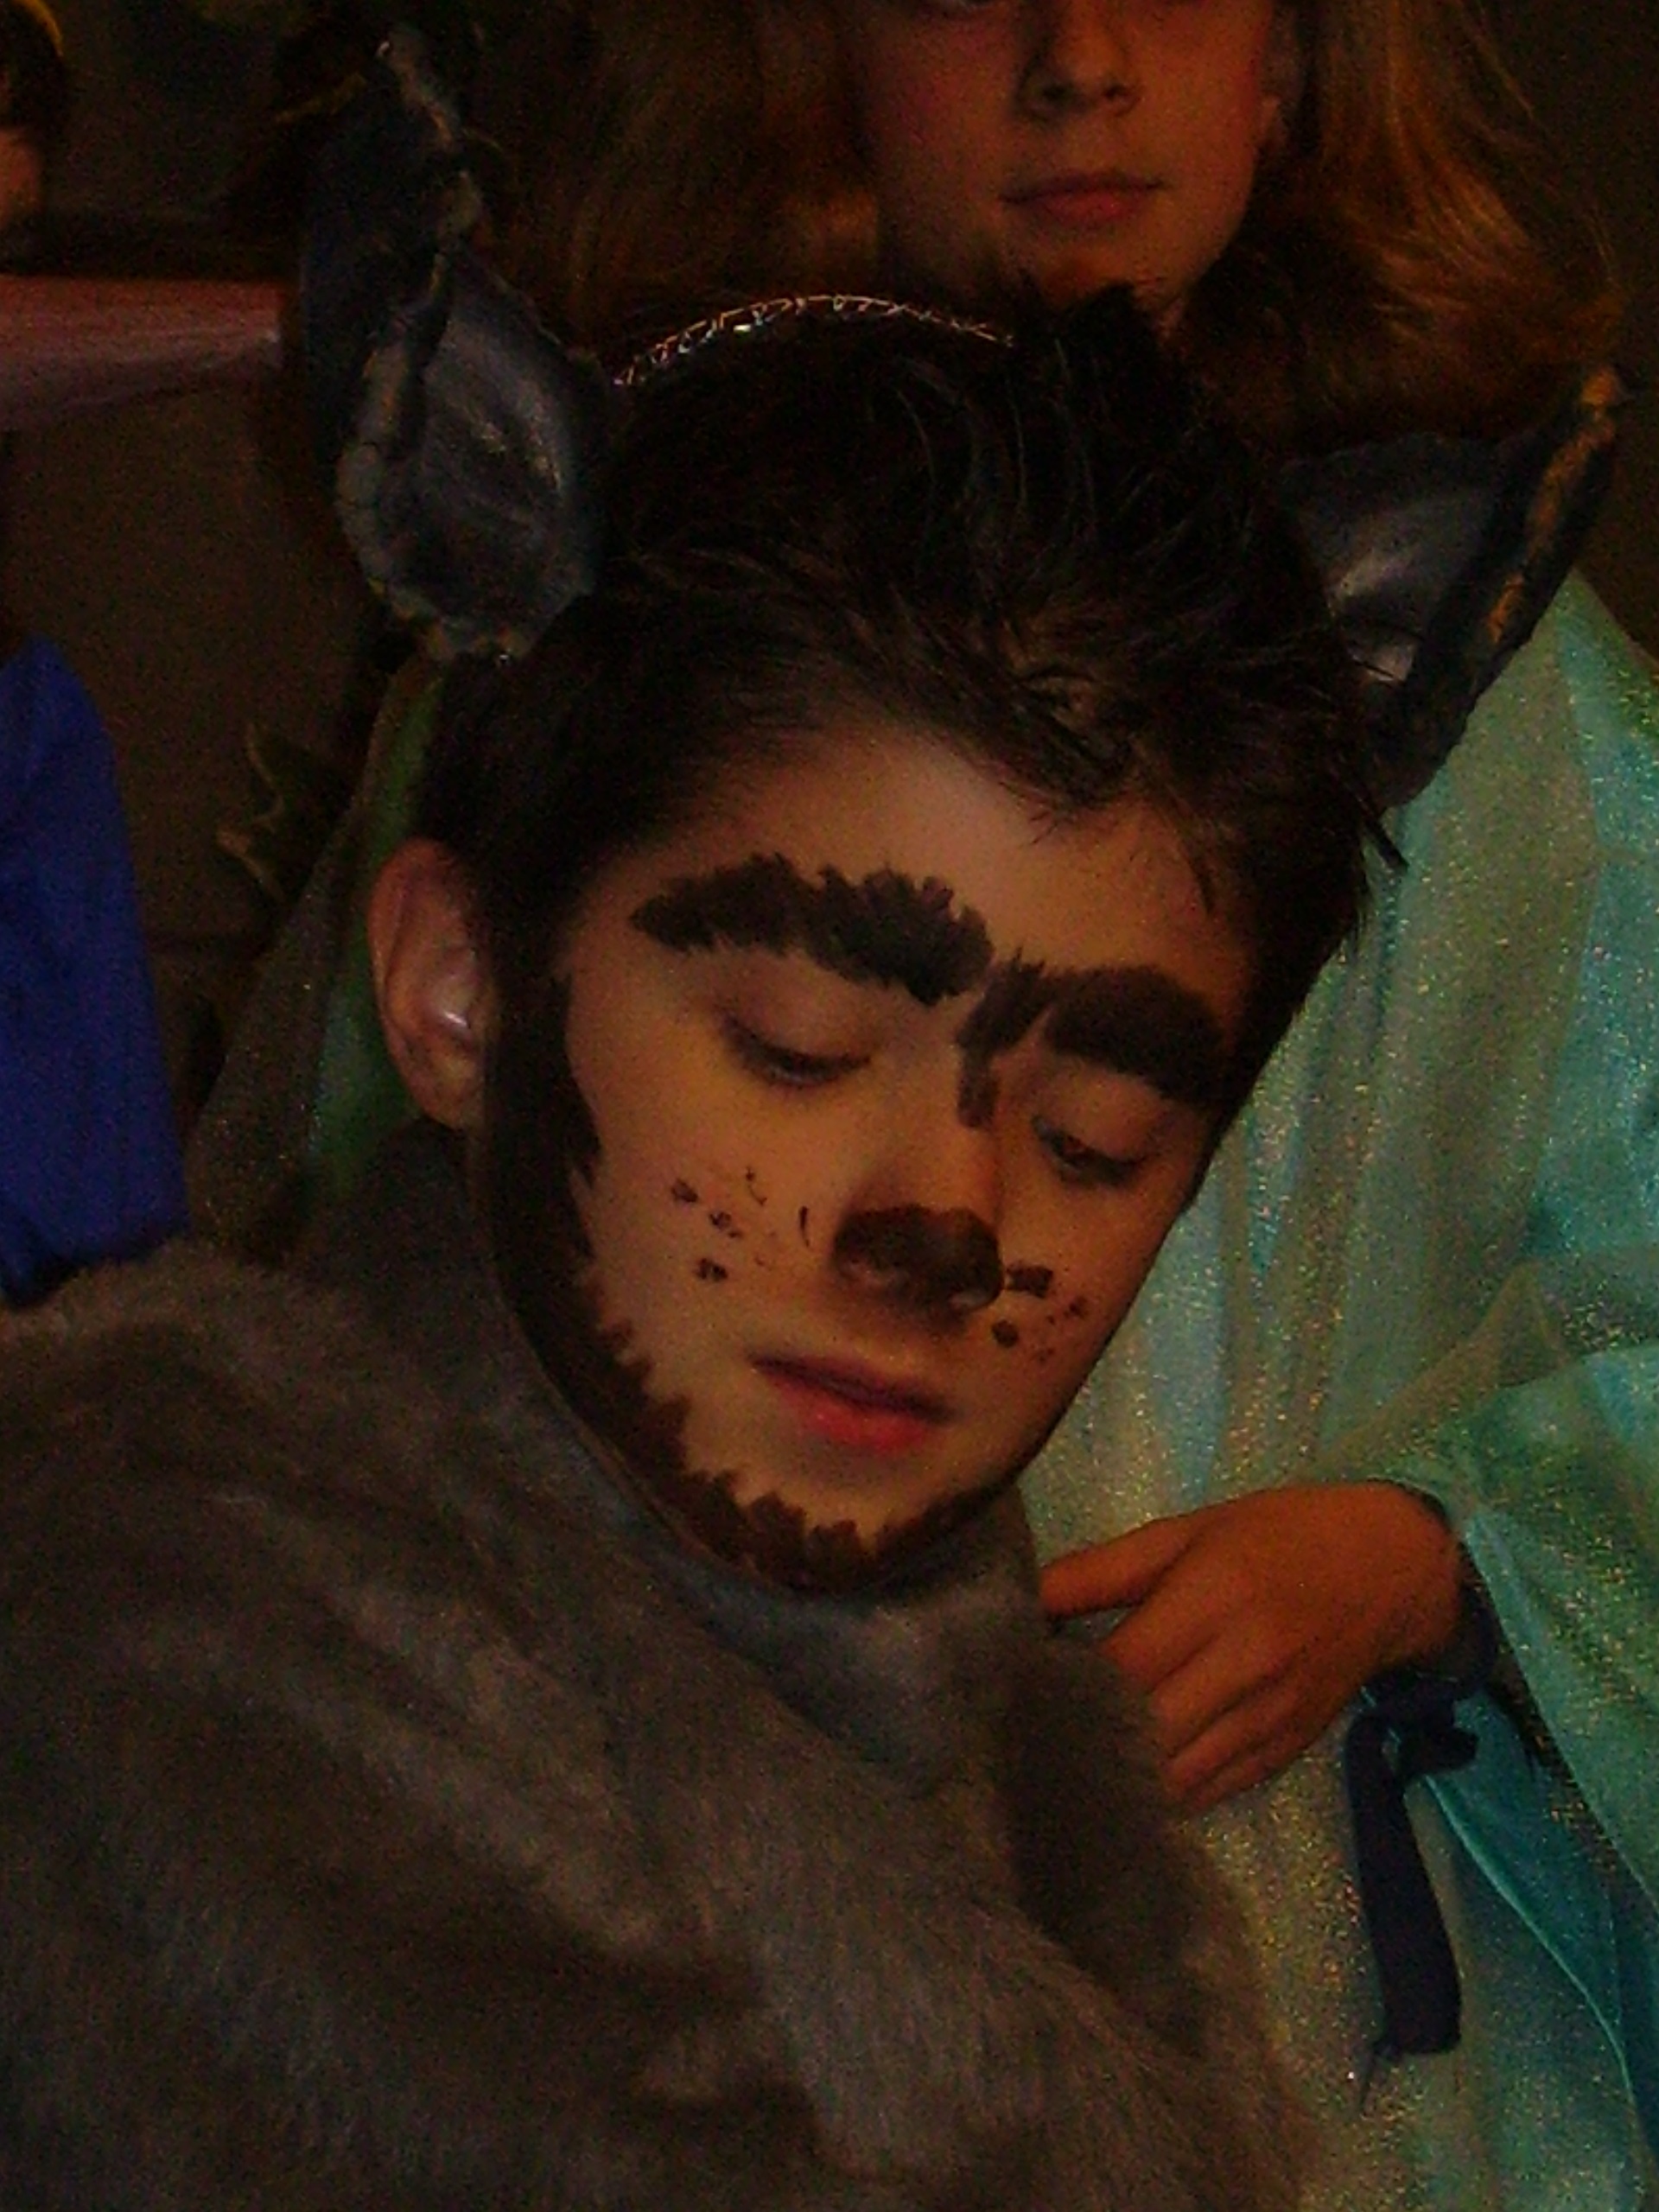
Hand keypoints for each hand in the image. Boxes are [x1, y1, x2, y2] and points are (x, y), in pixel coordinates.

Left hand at [1040, 1484, 1463, 1811]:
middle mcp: (1246, 1665)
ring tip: (1069, 1766)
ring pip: (1176, 1777)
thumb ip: (1104, 1568)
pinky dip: (1166, 1794)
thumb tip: (1026, 1600)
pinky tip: (1127, 1784)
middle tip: (1032, 1735)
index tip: (1022, 1684)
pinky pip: (1212, 1792)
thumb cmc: (1276, 1536)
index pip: (1124, 1665)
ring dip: (1120, 1778)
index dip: (1067, 1683)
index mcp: (1215, 1597)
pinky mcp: (1286, 1751)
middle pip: (1145, 1728)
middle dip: (1085, 1736)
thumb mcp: (1188, 1531)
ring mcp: (1271, 1717)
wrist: (1391, 1570)